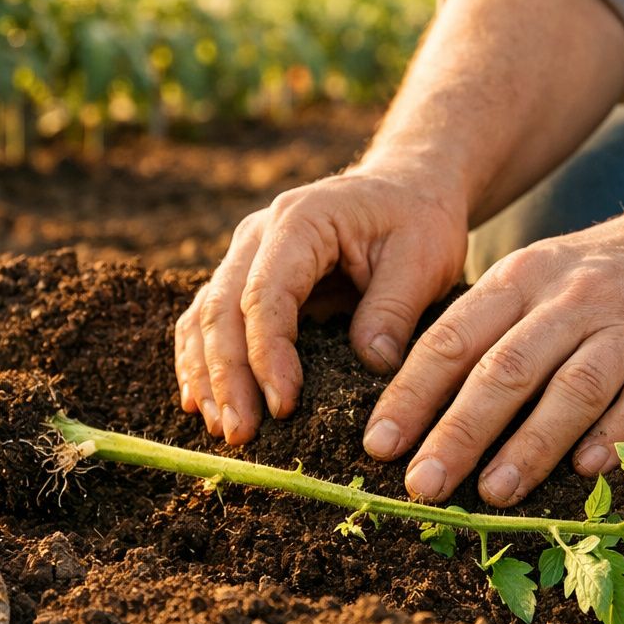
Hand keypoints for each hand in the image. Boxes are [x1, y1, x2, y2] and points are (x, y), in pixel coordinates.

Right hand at [176, 167, 468, 443]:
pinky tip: (200, 403)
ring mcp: (245, 255)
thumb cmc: (416, 220)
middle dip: (227, 377)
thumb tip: (371, 364)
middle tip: (239, 434)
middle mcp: (258, 234)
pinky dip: (200, 362)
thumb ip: (394, 308)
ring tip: (221, 429)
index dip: (267, 354)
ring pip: (204, 317)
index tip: (282, 406)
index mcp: (300, 221)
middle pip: (221, 309)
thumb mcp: (423, 256)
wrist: (405, 189)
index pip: (266, 294)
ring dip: (207, 376)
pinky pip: (208, 321)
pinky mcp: (245, 278)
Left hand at [362, 210, 623, 505]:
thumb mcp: (528, 282)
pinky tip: (587, 470)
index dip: (413, 394)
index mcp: (518, 279)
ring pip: (573, 387)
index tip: (380, 446)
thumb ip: (476, 336)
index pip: (453, 339)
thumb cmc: (589, 281)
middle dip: (459, 431)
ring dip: (531, 444)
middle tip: (424, 484)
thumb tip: (406, 413)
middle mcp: (570, 298)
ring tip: (493, 494)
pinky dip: (616, 433)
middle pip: (506, 368)